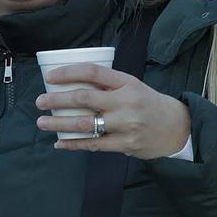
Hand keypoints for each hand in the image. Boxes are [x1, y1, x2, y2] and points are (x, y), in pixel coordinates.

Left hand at [35, 63, 191, 159]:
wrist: (178, 128)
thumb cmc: (148, 104)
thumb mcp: (132, 86)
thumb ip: (107, 85)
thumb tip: (70, 84)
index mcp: (126, 82)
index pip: (92, 72)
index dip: (68, 72)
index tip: (49, 77)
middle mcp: (126, 101)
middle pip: (84, 98)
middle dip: (57, 100)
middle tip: (39, 101)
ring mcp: (126, 124)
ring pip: (85, 124)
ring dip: (59, 124)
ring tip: (42, 122)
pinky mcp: (126, 144)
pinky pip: (93, 144)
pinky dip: (73, 144)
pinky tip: (59, 143)